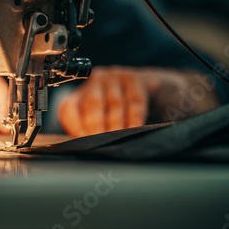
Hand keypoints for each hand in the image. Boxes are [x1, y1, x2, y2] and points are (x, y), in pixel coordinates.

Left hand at [58, 66, 219, 136]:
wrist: (159, 92)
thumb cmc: (126, 113)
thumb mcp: (106, 122)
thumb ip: (94, 134)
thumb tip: (86, 152)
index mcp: (81, 94)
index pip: (69, 108)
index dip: (75, 126)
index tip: (82, 143)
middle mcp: (95, 81)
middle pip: (92, 104)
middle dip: (96, 127)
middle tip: (101, 145)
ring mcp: (115, 76)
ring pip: (115, 103)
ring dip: (117, 125)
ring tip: (118, 141)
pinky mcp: (136, 78)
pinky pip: (135, 101)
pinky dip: (135, 118)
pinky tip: (135, 130)